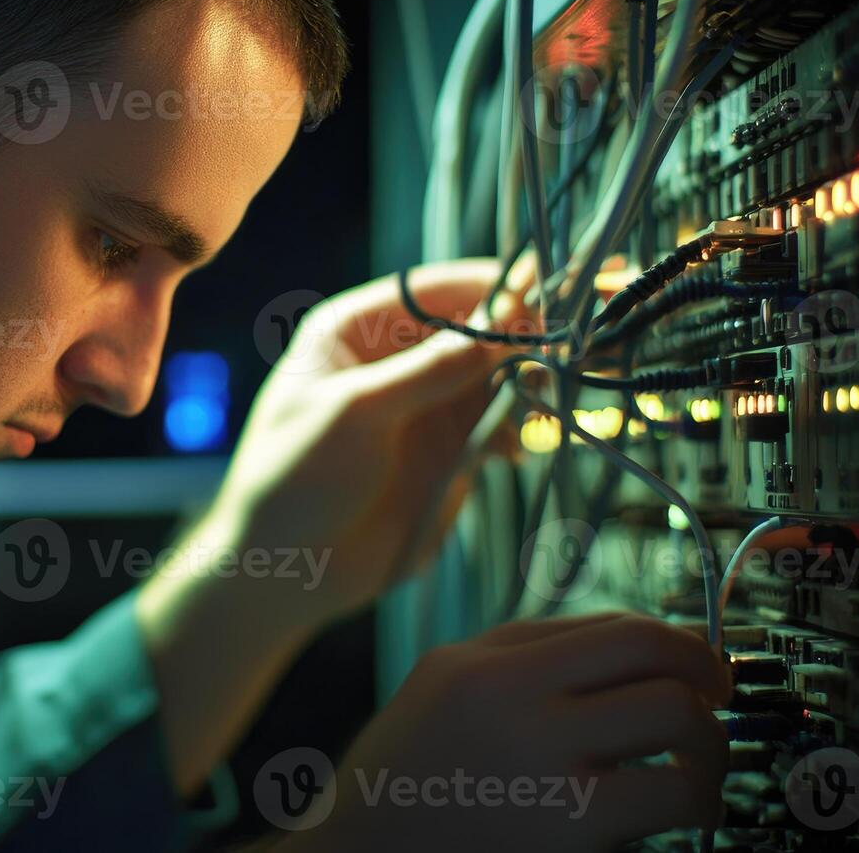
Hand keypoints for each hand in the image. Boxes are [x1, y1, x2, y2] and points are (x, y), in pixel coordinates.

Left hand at [194, 257, 538, 629]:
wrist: (286, 571)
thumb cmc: (295, 479)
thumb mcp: (356, 414)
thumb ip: (432, 370)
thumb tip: (507, 321)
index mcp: (356, 329)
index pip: (437, 290)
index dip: (493, 287)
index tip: (548, 290)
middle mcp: (396, 359)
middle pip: (476, 328)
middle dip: (524, 333)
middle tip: (572, 342)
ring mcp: (425, 406)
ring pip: (496, 376)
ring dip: (529, 382)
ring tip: (547, 400)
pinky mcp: (448, 453)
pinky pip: (499, 424)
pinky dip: (521, 427)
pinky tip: (523, 445)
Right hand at [276, 613, 731, 852]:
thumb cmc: (400, 789)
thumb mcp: (440, 690)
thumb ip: (518, 655)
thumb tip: (623, 644)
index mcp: (483, 665)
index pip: (612, 626)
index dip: (677, 641)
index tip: (697, 664)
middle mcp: (513, 700)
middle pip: (652, 657)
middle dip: (707, 680)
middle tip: (715, 706)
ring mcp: (542, 764)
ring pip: (676, 719)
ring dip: (710, 742)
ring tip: (701, 767)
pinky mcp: (569, 830)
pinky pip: (668, 796)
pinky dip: (697, 801)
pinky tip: (686, 815)